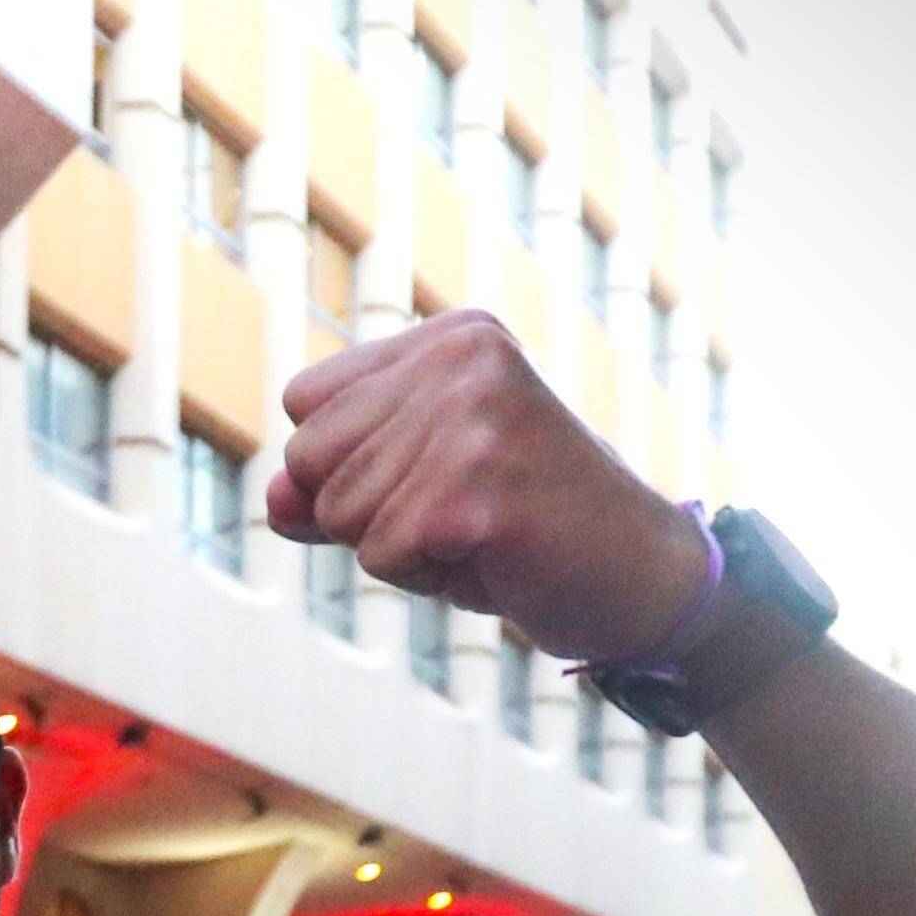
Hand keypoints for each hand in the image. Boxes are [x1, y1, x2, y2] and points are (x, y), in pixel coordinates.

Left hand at [265, 311, 711, 664]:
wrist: (641, 578)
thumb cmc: (524, 530)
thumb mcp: (417, 491)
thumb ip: (332, 484)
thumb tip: (274, 494)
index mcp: (453, 337)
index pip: (305, 401)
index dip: (347, 464)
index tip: (440, 473)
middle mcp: (463, 359)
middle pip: (308, 458)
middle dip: (365, 512)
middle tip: (462, 513)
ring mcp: (471, 419)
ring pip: (336, 512)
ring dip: (398, 548)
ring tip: (481, 533)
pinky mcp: (475, 491)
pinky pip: (377, 556)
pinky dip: (424, 577)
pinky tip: (495, 556)